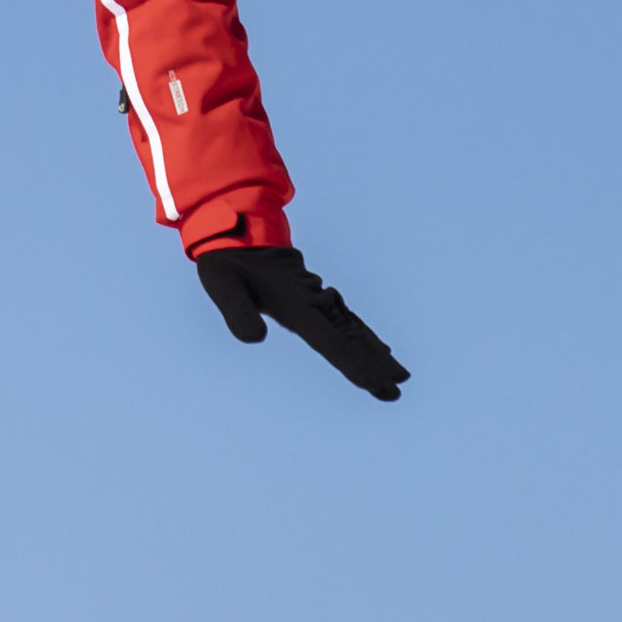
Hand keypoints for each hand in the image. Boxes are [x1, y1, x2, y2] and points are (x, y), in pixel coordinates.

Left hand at [197, 238, 405, 400]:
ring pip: (354, 331)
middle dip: (375, 364)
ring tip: (399, 377)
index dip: (350, 362)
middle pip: (350, 339)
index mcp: (295, 304)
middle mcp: (313, 302)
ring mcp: (318, 300)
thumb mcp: (222, 286)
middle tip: (398, 387)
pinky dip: (366, 338)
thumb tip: (255, 338)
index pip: (327, 340)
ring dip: (376, 354)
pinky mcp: (317, 299)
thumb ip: (237, 311)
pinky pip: (348, 322)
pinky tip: (381, 350)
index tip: (372, 382)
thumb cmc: (227, 265)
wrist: (240, 234)